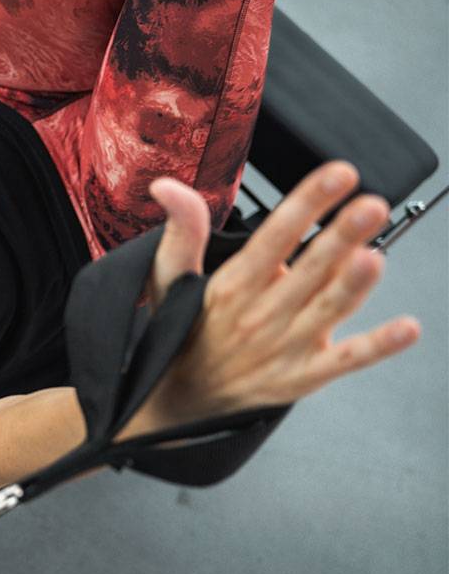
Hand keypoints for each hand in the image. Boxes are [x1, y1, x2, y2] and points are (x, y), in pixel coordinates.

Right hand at [130, 161, 420, 433]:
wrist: (178, 400)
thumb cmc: (181, 332)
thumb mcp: (169, 278)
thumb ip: (183, 229)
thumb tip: (165, 186)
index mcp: (232, 286)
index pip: (274, 237)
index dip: (307, 204)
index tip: (338, 174)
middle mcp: (260, 315)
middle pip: (308, 270)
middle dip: (341, 236)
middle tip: (371, 206)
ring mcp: (284, 347)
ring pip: (327, 309)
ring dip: (354, 285)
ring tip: (375, 258)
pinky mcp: (301, 377)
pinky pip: (345, 360)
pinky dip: (377, 347)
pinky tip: (406, 329)